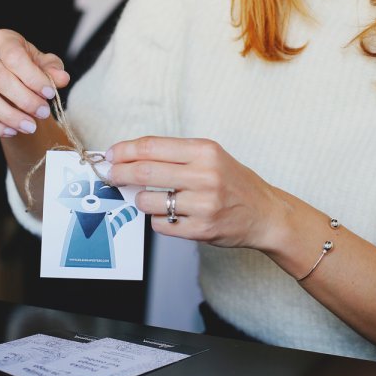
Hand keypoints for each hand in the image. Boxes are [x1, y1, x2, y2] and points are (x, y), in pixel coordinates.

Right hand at [0, 29, 69, 138]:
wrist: (17, 83)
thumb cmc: (31, 69)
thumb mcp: (46, 65)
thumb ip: (54, 70)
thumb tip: (62, 78)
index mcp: (3, 40)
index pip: (14, 57)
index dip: (33, 77)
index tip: (50, 93)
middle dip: (24, 99)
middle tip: (44, 113)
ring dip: (10, 116)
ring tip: (31, 126)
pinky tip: (12, 132)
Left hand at [107, 136, 290, 249]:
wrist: (265, 213)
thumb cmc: (233, 182)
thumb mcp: (211, 157)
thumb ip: (176, 155)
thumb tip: (131, 156)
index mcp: (205, 151)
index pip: (152, 146)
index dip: (125, 150)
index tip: (112, 155)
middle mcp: (205, 175)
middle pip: (145, 172)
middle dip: (120, 173)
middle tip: (110, 174)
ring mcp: (203, 204)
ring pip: (148, 201)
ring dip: (140, 200)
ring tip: (149, 198)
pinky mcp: (202, 230)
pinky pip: (160, 225)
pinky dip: (157, 220)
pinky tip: (169, 215)